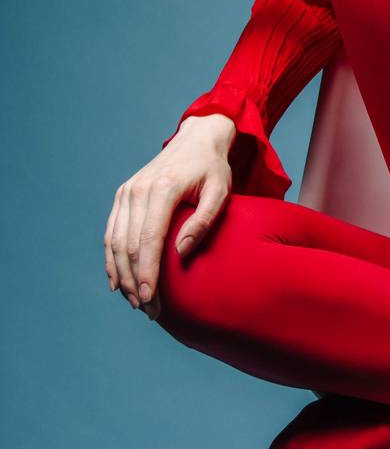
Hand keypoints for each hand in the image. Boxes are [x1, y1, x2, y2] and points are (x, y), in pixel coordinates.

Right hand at [104, 114, 236, 320]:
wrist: (196, 139)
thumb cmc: (212, 168)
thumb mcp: (220, 192)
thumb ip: (203, 222)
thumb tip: (180, 253)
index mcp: (163, 188)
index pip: (149, 238)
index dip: (147, 272)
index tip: (151, 298)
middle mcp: (138, 189)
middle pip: (129, 245)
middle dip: (135, 281)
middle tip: (148, 309)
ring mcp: (127, 191)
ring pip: (115, 242)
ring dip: (122, 275)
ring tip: (135, 302)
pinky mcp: (123, 195)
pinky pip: (111, 232)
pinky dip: (111, 259)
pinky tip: (118, 282)